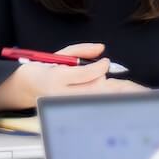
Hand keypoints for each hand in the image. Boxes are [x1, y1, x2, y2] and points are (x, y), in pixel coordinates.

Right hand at [15, 43, 146, 105]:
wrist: (27, 88)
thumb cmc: (46, 69)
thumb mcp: (60, 55)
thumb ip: (81, 50)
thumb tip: (101, 48)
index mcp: (59, 78)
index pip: (85, 74)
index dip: (99, 68)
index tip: (105, 62)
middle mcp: (62, 94)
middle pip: (95, 92)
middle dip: (114, 87)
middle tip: (128, 86)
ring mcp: (66, 105)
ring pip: (96, 101)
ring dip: (112, 96)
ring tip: (131, 95)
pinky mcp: (70, 110)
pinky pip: (93, 106)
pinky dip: (107, 103)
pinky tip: (120, 100)